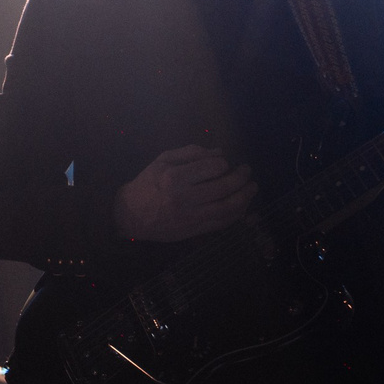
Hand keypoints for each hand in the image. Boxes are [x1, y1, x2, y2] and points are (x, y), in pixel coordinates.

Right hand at [112, 145, 255, 241]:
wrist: (131, 216)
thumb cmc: (147, 184)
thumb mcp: (162, 160)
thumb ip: (190, 153)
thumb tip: (219, 152)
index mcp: (174, 177)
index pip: (211, 167)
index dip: (223, 163)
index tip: (224, 162)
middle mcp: (184, 198)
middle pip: (224, 187)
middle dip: (241, 178)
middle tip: (247, 171)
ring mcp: (191, 216)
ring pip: (228, 208)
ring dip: (245, 197)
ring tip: (252, 188)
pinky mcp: (195, 230)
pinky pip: (222, 223)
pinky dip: (237, 214)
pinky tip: (242, 205)